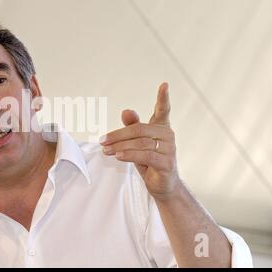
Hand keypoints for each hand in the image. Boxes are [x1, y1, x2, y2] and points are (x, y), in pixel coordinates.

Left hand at [100, 82, 180, 199]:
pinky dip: (129, 154)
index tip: (164, 84)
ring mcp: (169, 149)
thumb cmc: (148, 161)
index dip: (163, 97)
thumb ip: (132, 126)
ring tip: (106, 150)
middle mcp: (168, 135)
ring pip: (140, 143)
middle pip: (139, 129)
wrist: (161, 186)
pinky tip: (118, 156)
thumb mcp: (137, 143)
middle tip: (102, 141)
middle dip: (118, 135)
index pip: (163, 110)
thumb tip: (126, 110)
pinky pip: (145, 155)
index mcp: (161, 128)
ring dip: (119, 146)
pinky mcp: (167, 163)